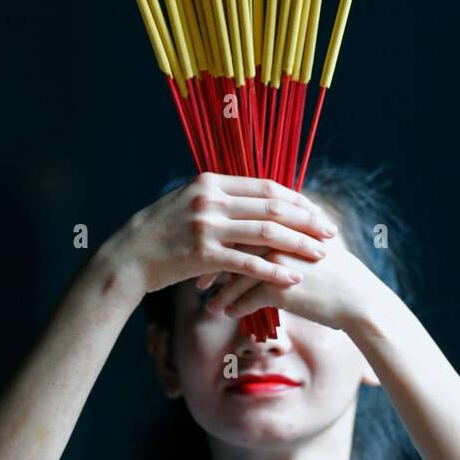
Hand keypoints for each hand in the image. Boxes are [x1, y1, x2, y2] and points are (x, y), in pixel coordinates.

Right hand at [114, 173, 338, 298]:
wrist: (128, 256)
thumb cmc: (162, 232)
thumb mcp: (190, 203)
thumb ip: (222, 199)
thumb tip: (256, 202)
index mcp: (212, 181)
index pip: (266, 186)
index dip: (296, 199)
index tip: (317, 211)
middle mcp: (211, 198)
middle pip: (272, 206)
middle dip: (306, 219)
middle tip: (330, 232)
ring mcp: (207, 225)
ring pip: (266, 232)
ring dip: (298, 244)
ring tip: (321, 254)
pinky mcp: (202, 253)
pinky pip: (247, 262)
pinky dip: (273, 271)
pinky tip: (292, 278)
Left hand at [204, 229, 385, 332]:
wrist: (359, 300)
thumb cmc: (333, 272)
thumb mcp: (309, 242)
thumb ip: (284, 231)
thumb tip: (254, 230)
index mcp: (285, 219)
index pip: (242, 219)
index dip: (220, 235)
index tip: (204, 250)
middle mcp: (281, 234)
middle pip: (232, 243)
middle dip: (210, 262)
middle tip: (196, 277)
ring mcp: (281, 260)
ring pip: (236, 272)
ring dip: (219, 290)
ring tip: (207, 304)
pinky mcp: (283, 287)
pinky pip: (247, 297)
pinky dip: (234, 306)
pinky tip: (226, 314)